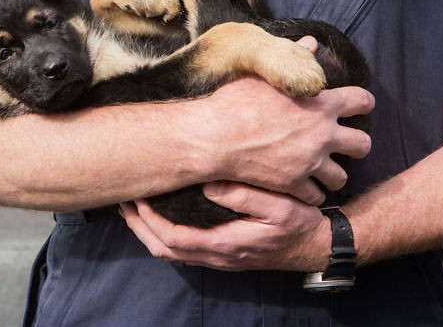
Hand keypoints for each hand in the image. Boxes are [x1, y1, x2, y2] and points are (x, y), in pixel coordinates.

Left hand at [120, 182, 330, 271]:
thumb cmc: (301, 224)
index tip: (137, 198)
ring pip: (170, 252)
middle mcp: (217, 256)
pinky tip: (160, 218)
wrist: (318, 247)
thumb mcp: (281, 206)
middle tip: (123, 201)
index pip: (173, 237)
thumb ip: (246, 196)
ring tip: (134, 208)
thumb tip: (210, 185)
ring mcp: (219, 258)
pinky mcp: (223, 253)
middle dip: (139, 226)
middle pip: (163, 248)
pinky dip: (163, 235)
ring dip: (148, 231)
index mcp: (225, 244)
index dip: (149, 220)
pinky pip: (183, 250)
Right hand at [188, 73, 373, 204]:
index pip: (362, 101)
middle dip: (356, 144)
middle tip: (343, 144)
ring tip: (322, 170)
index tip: (357, 108)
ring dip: (333, 174)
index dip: (363, 104)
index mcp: (319, 102)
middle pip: (363, 145)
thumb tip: (310, 43)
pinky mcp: (293, 184)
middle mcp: (321, 134)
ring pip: (341, 178)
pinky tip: (303, 188)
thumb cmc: (233, 101)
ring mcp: (309, 162)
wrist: (213, 136)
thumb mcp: (264, 73)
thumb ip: (293, 58)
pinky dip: (310, 194)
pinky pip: (315, 197)